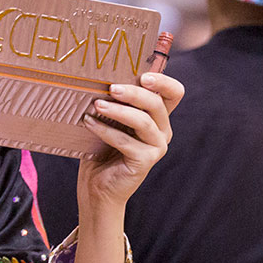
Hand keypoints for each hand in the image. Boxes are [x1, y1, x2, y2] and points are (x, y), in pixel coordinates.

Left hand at [77, 72, 184, 217]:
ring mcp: (157, 147)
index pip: (174, 93)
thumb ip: (114, 102)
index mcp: (158, 117)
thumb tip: (99, 77)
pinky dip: (106, 130)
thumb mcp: (111, 121)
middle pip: (156, 104)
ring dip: (118, 111)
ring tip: (96, 105)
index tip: (143, 75)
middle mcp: (162, 131)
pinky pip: (126, 141)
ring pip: (143, 122)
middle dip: (134, 93)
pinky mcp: (146, 161)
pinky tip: (89, 123)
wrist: (98, 187)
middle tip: (111, 88)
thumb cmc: (101, 150)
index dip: (163, 81)